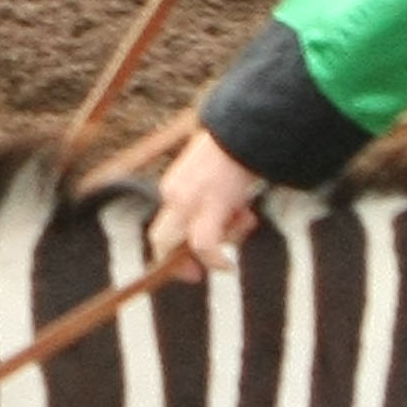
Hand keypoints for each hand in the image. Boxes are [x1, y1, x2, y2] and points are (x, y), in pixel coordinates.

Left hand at [147, 128, 264, 278]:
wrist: (246, 131)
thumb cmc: (236, 152)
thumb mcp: (213, 177)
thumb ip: (208, 200)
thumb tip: (227, 219)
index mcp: (173, 187)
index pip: (161, 227)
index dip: (169, 254)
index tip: (189, 270)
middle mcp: (174, 194)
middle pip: (160, 239)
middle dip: (176, 263)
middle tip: (195, 275)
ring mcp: (190, 200)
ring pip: (187, 245)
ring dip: (213, 252)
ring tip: (243, 224)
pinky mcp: (210, 204)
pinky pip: (205, 244)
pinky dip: (214, 259)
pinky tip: (228, 266)